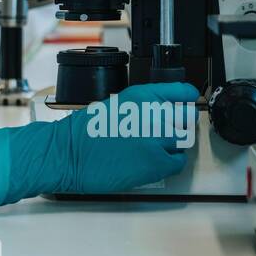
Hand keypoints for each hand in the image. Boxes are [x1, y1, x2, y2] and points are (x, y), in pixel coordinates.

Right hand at [0, 82, 198, 211]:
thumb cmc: (81, 132)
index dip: (186, 98)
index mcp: (141, 96)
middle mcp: (152, 114)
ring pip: (182, 142)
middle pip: (184, 120)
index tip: (187, 101)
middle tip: (162, 133)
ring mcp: (157, 139)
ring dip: (172, 145)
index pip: (181, 92)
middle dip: (176, 126)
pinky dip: (169, 163)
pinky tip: (152, 163)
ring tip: (153, 149)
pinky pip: (177, 163)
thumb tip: (159, 112)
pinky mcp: (156, 162)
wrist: (67, 154)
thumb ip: (139, 107)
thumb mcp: (112, 106)